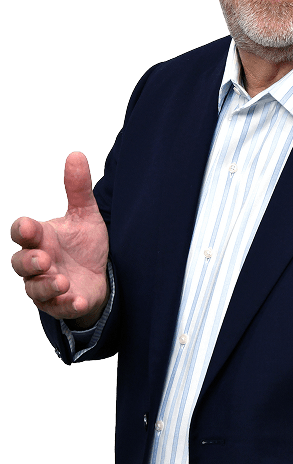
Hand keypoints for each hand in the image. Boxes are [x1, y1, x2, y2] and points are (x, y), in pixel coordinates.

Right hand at [11, 151, 109, 327]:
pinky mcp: (61, 305)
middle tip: (44, 259)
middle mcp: (37, 263)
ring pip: (35, 289)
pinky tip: (77, 301)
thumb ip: (78, 189)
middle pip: (20, 263)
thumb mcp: (84, 216)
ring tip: (62, 281)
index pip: (22, 233)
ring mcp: (46, 286)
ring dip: (46, 286)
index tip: (29, 226)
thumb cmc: (83, 244)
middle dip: (29, 262)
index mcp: (39, 239)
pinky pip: (58, 308)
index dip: (23, 230)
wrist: (100, 275)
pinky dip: (66, 305)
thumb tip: (76, 155)